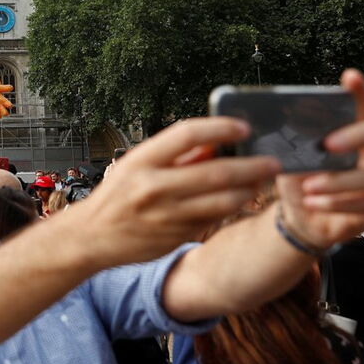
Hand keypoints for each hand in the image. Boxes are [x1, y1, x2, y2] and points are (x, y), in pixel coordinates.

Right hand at [75, 117, 279, 268]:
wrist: (91, 236)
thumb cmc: (117, 196)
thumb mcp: (136, 165)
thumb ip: (175, 155)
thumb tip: (215, 143)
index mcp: (141, 161)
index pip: (188, 133)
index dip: (220, 127)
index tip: (243, 126)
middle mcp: (153, 187)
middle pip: (217, 171)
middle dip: (252, 166)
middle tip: (272, 162)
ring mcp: (166, 215)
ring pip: (223, 201)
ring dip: (249, 190)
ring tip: (260, 182)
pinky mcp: (175, 236)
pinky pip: (213, 220)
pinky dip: (231, 208)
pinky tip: (240, 200)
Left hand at [277, 69, 363, 250]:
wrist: (300, 215)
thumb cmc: (299, 178)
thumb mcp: (291, 156)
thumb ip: (294, 138)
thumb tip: (283, 116)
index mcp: (348, 133)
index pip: (359, 106)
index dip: (359, 91)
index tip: (350, 77)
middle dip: (357, 135)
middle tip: (327, 144)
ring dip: (338, 181)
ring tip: (308, 187)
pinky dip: (334, 203)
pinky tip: (312, 202)